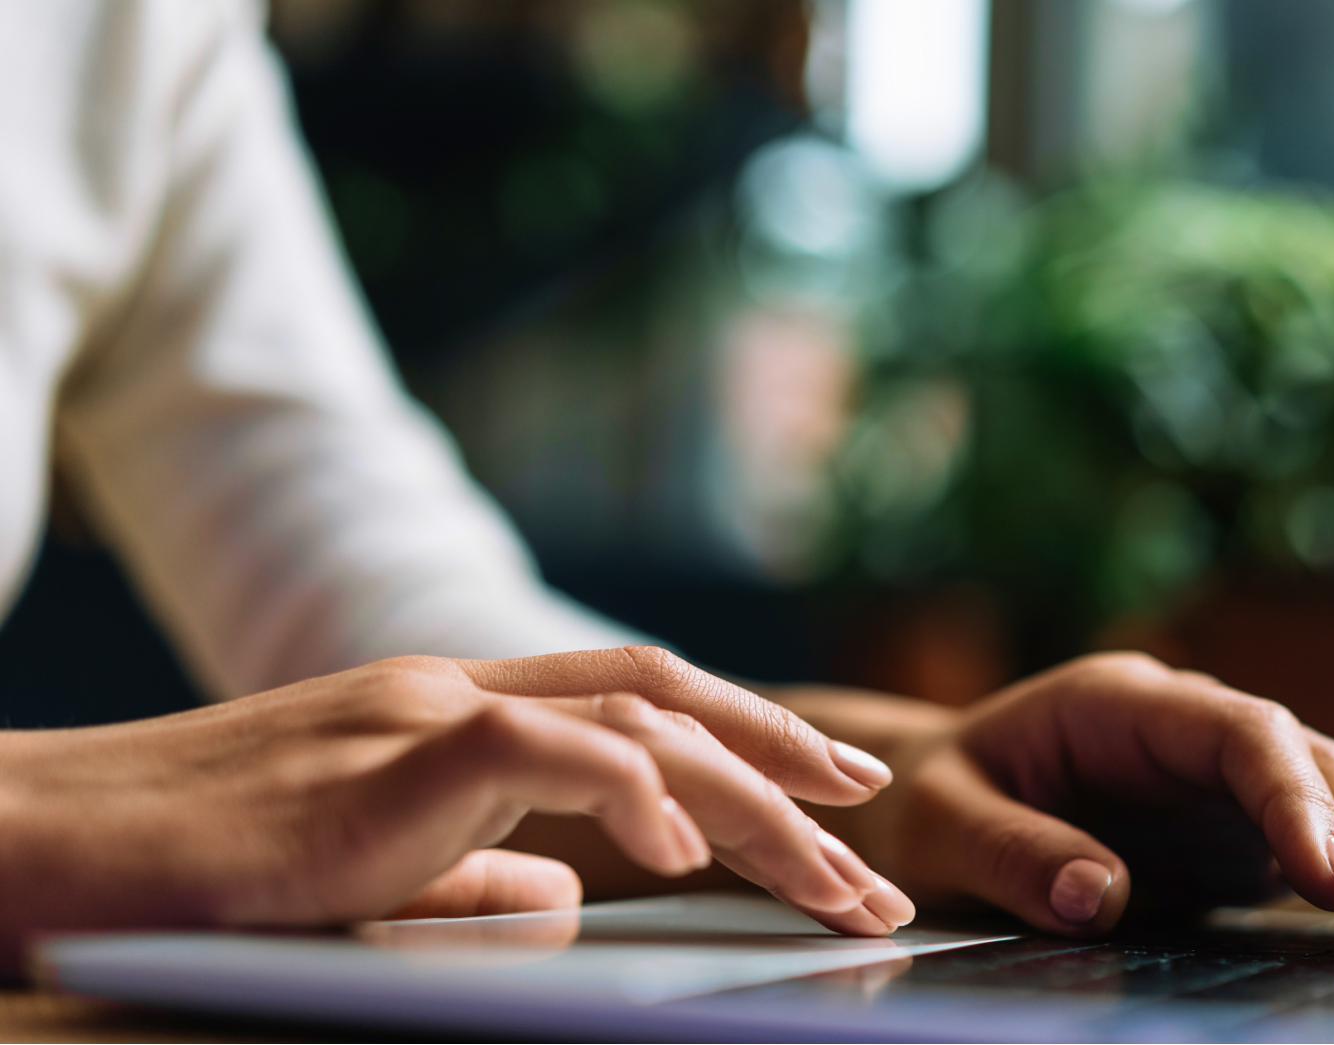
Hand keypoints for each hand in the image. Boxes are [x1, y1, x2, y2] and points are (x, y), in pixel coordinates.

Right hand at [0, 647, 913, 973]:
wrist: (53, 847)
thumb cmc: (197, 870)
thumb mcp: (367, 875)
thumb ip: (471, 875)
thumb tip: (567, 899)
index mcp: (465, 716)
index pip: (641, 705)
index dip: (750, 743)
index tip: (835, 797)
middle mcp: (463, 690)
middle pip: (670, 707)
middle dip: (789, 771)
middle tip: (878, 844)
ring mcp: (428, 709)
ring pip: (639, 724)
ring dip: (752, 804)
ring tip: (836, 876)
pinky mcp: (389, 751)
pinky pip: (544, 751)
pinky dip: (632, 793)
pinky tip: (687, 856)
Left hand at [790, 652, 1333, 962]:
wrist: (929, 796)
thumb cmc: (928, 802)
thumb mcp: (941, 824)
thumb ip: (1012, 852)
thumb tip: (1099, 897)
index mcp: (1123, 703)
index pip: (1239, 734)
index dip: (1294, 799)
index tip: (1331, 879)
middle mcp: (1191, 727)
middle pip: (1313, 765)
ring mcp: (1223, 776)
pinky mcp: (1237, 827)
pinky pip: (1332, 843)